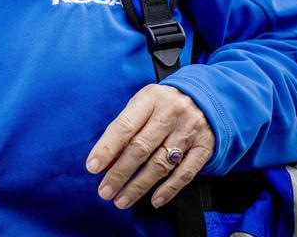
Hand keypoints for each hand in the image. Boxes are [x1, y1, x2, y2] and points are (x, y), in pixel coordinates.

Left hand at [85, 83, 214, 210]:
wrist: (204, 97)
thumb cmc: (164, 104)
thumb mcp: (143, 104)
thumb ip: (126, 128)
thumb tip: (106, 159)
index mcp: (150, 98)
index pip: (125, 125)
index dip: (107, 148)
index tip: (93, 167)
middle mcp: (170, 113)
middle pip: (141, 148)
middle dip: (120, 173)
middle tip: (105, 191)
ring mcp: (189, 130)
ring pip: (160, 164)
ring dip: (138, 186)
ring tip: (121, 200)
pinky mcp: (204, 147)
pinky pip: (185, 173)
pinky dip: (168, 189)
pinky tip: (154, 200)